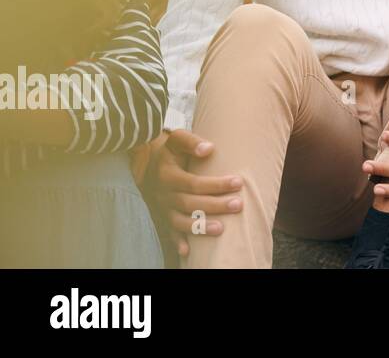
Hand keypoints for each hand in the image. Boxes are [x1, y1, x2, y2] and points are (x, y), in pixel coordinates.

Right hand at [142, 130, 242, 258]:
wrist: (146, 162)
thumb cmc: (170, 150)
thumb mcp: (176, 139)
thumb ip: (191, 142)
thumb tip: (209, 149)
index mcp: (168, 175)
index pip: (193, 183)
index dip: (215, 184)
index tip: (238, 182)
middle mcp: (164, 194)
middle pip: (190, 203)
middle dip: (215, 206)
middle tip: (238, 205)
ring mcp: (162, 208)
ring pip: (180, 221)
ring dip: (199, 227)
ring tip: (221, 229)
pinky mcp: (162, 216)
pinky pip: (167, 232)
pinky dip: (176, 242)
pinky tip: (187, 252)